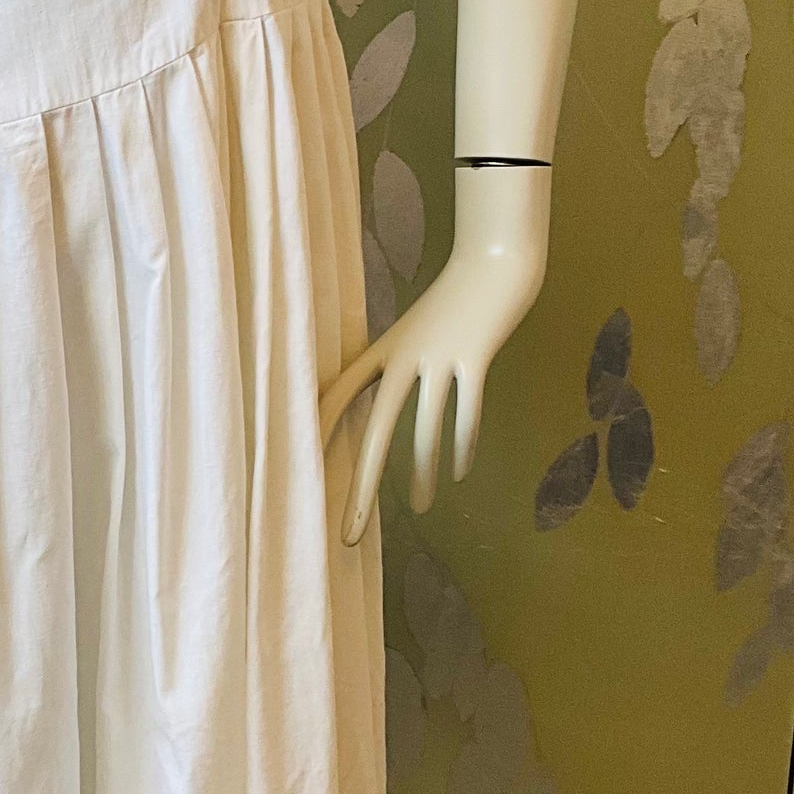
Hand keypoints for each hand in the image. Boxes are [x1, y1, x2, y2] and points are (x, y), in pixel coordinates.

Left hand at [319, 167, 549, 544]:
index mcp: (382, 351)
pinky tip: (460, 472)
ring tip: (420, 507)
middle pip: (374, 428)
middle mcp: (403, 356)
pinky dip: (462, 444)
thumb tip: (380, 405)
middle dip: (361, 485)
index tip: (300, 477)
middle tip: (349, 532)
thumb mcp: (413, 331)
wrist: (493, 261)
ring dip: (422, 472)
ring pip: (425, 428)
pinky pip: (466, 412)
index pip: (335, 399)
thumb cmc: (453, 301)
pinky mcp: (475, 357)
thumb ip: (395, 364)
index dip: (317, 439)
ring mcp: (440, 357)